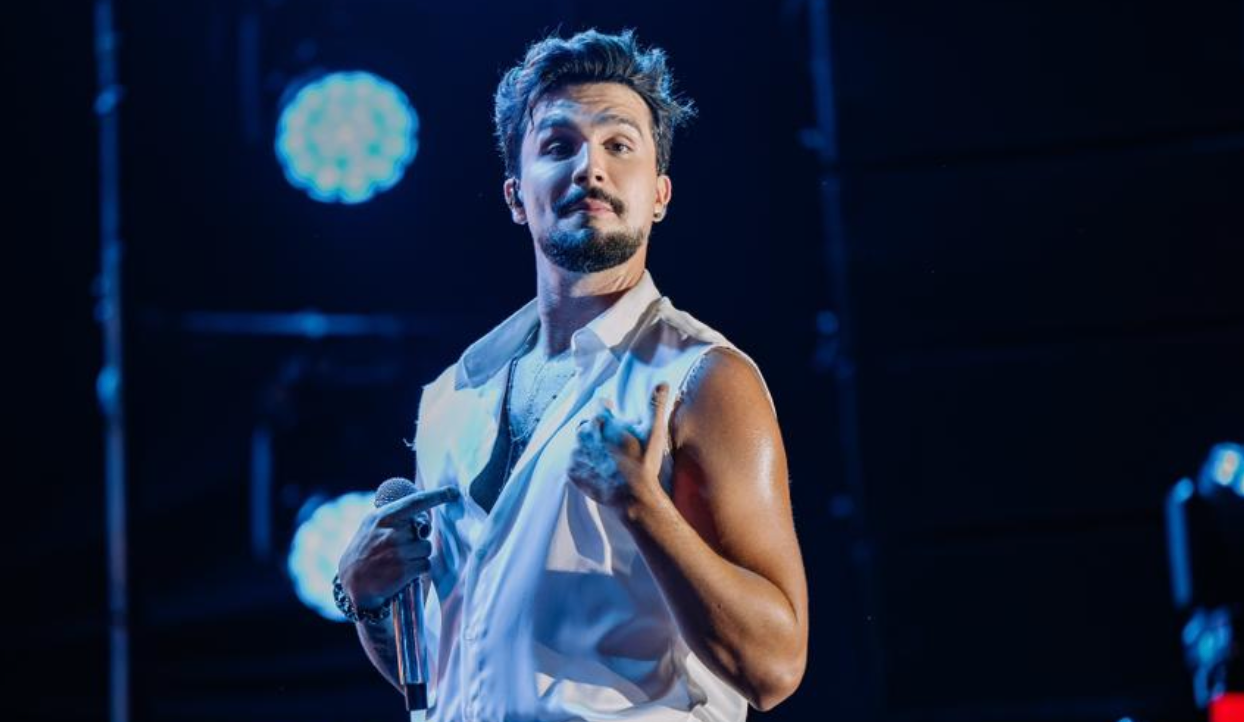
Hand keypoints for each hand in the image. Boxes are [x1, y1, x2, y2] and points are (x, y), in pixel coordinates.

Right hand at [337, 486, 459, 608]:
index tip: (454, 492)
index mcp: (383, 517)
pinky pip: (426, 565)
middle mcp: (391, 533)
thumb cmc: (365, 550)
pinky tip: (403, 572)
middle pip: (424, 531)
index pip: (416, 502)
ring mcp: (397, 552)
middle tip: (400, 548)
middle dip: (417, 539)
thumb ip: (395, 517)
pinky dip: (418, 569)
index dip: (437, 496)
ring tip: (399, 560)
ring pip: (427, 548)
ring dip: (419, 555)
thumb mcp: (372, 526)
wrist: (352, 581)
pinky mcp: (403, 571)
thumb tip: (424, 511)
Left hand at [567, 383, 670, 509]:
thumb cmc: (643, 462)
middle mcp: (585, 435)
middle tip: (609, 435)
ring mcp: (577, 454)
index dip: (607, 407)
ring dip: (589, 445)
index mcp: (602, 421)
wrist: (631, 496)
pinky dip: (583, 462)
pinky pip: (574, 461)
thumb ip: (655, 405)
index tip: (612, 410)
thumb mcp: (653, 431)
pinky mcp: (572, 471)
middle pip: (587, 423)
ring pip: (579, 442)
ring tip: (605, 454)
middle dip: (596, 426)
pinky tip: (598, 467)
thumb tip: (662, 383)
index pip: (599, 404)